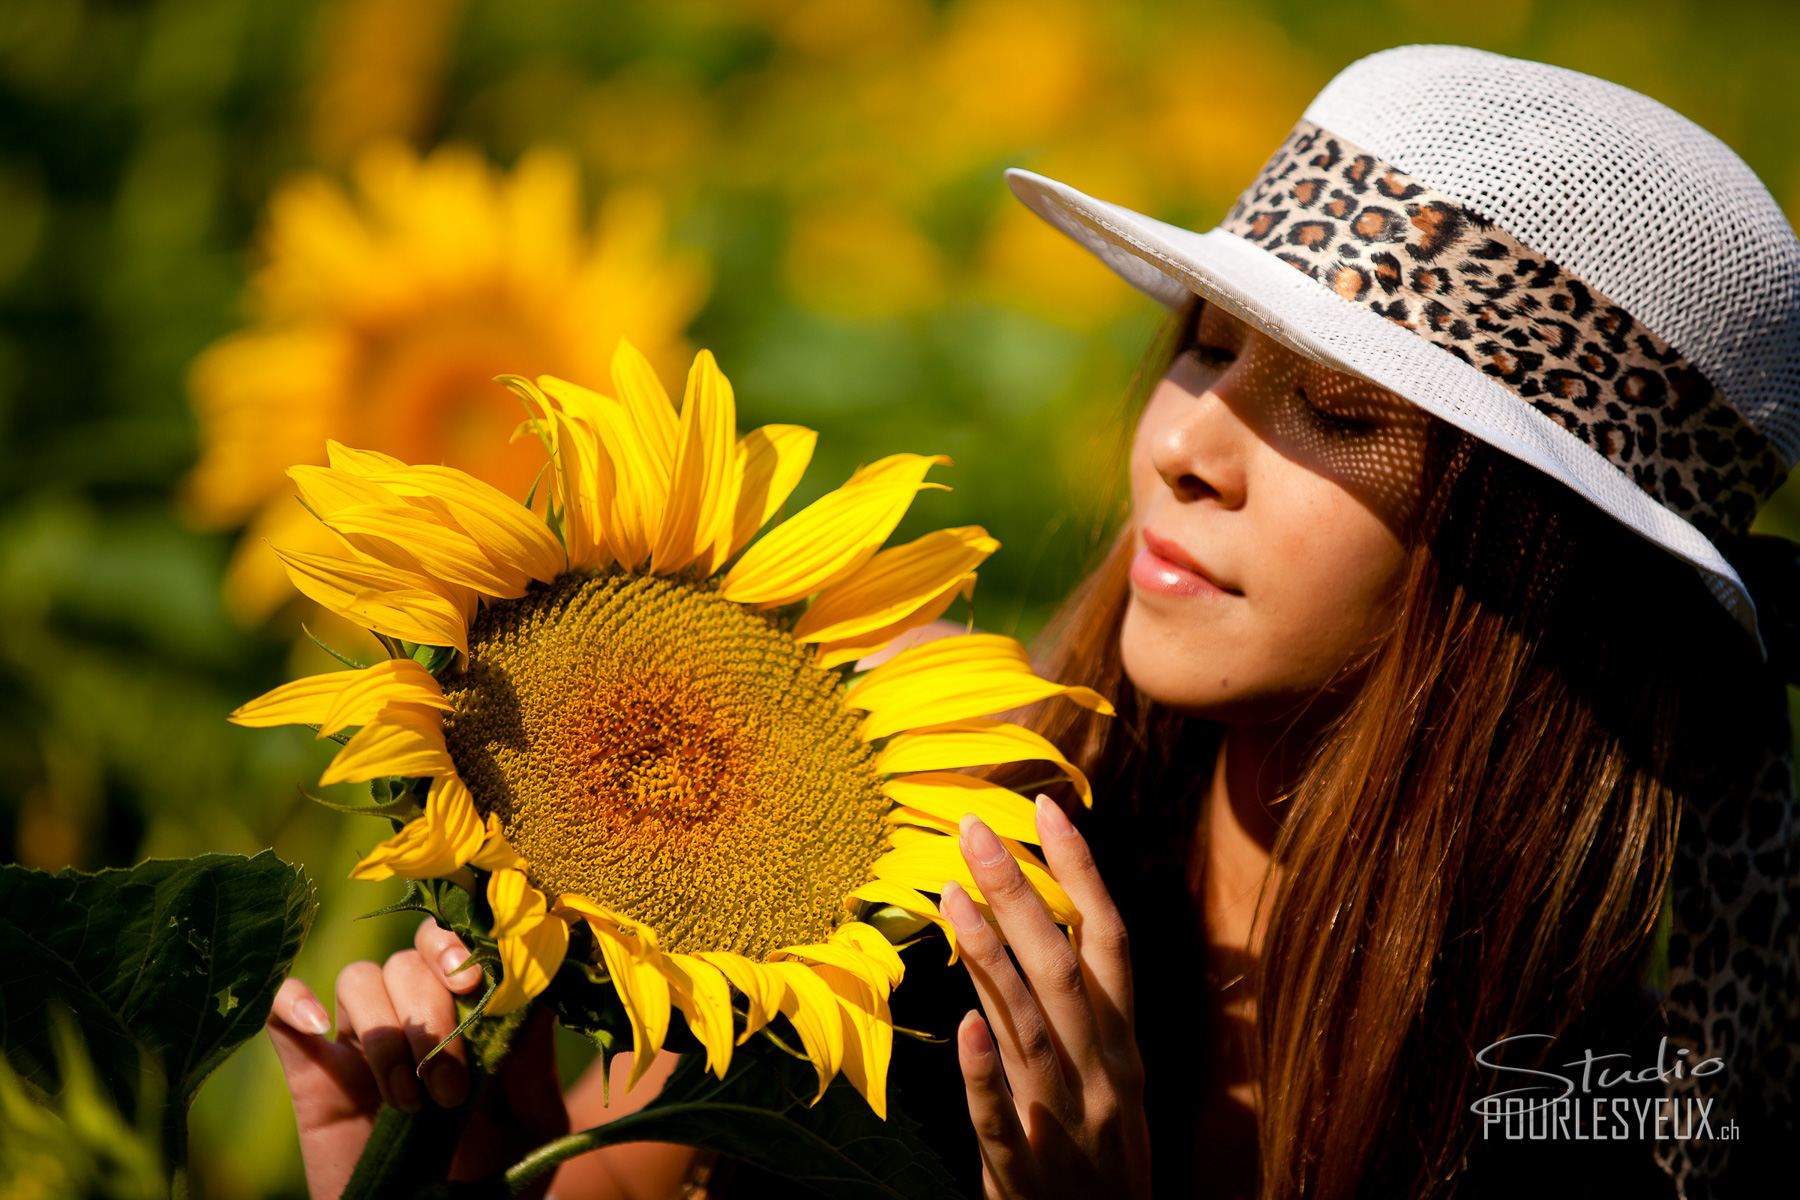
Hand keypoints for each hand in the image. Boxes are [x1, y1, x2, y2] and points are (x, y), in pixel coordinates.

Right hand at [265, 917, 568, 1198]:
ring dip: (384, 1033)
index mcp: (466, 1011)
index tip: (472, 983)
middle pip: (407, 961)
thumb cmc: (493, 1171)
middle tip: (449, 1090)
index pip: (454, 941)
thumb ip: (532, 1060)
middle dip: (430, 1016)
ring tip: (406, 1102)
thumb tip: (536, 994)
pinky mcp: (312, 1074)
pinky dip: (294, 1003)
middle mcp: (412, 1014)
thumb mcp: (532, 1122)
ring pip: (358, 978)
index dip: (457, 946)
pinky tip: (319, 1029)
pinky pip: (281, 1012)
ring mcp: (359, 1040)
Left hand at [943, 797, 1150, 1199]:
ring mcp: (1067, 1122)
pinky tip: (965, 1029)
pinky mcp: (1028, 1174)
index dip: (1081, 870)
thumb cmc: (1100, 1152)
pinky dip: (986, 1075)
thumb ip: (1071, 1006)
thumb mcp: (1106, 1075)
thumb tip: (1027, 919)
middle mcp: (1102, 1072)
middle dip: (1020, 891)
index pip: (1108, 938)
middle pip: (1062, 967)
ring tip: (951, 895)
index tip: (1046, 805)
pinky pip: (1004, 1120)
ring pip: (1030, 1029)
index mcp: (1122, 1043)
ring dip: (992, 960)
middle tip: (972, 827)